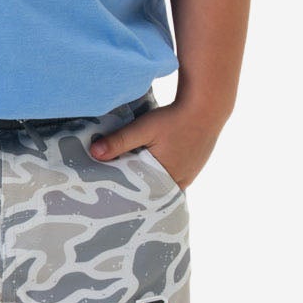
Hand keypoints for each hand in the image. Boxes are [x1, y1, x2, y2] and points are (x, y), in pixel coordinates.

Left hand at [87, 104, 218, 189]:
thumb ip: (119, 141)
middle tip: (119, 189)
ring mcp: (190, 174)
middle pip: (154, 191)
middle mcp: (180, 181)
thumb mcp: (144, 128)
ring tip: (134, 178)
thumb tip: (94, 153)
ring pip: (165, 184)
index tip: (114, 196)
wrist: (207, 106)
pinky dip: (164, 173)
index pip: (143, 196)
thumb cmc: (175, 118)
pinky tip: (154, 165)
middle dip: (139, 189)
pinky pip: (175, 176)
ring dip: (152, 180)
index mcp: (167, 178)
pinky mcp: (195, 165)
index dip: (129, 196)